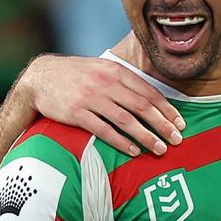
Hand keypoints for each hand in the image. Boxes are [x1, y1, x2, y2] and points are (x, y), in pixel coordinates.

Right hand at [15, 54, 183, 155]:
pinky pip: (103, 130)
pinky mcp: (76, 113)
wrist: (39, 78)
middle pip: (142, 107)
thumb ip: (125, 81)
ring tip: (160, 149)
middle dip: (163, 125)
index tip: (181, 124)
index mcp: (115, 71)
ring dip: (146, 136)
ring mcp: (91, 98)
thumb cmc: (77, 76)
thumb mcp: (102, 69)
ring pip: (126, 120)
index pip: (149, 92)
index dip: (167, 110)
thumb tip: (153, 98)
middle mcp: (105, 83)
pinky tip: (134, 150)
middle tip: (177, 140)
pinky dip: (121, 141)